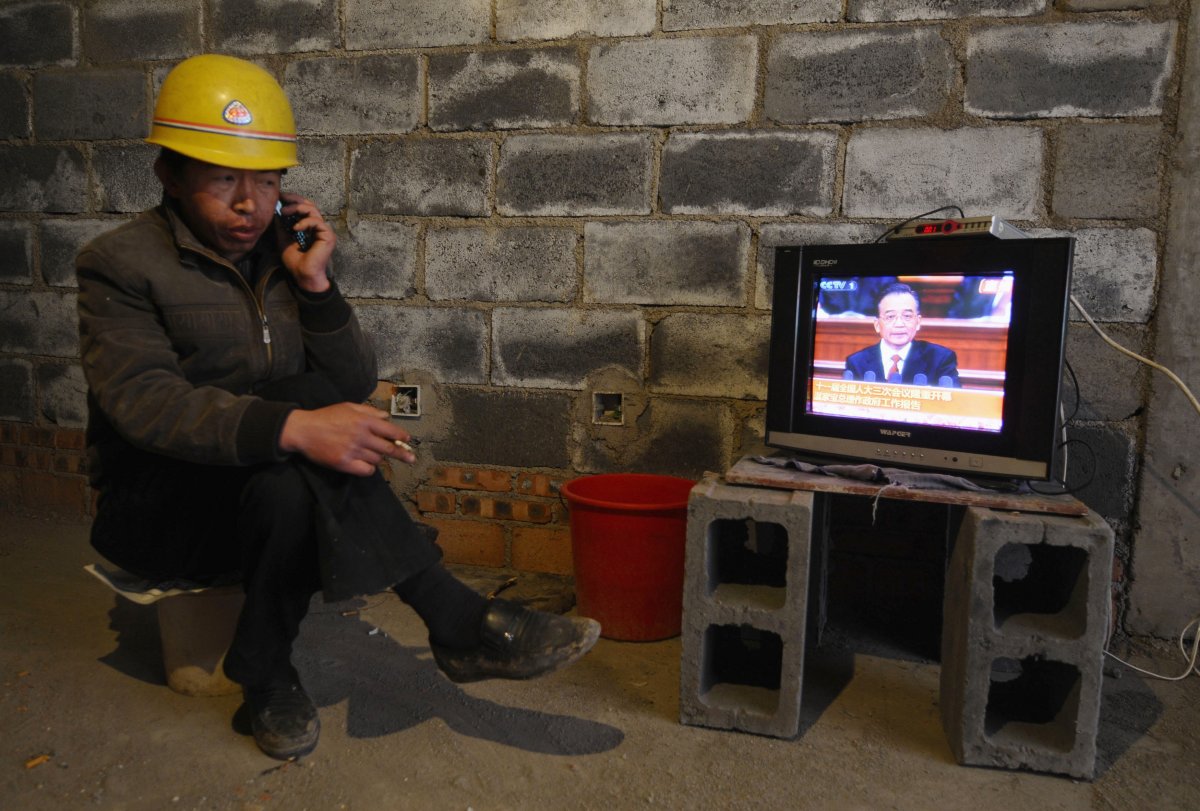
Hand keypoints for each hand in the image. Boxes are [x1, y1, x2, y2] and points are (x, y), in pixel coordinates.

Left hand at [277, 192, 335, 293]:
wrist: (303, 274)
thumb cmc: (295, 261)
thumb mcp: (283, 239)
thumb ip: (281, 226)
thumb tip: (275, 212)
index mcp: (309, 227)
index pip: (304, 208)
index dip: (293, 200)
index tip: (280, 197)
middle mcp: (318, 227)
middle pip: (310, 204)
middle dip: (295, 199)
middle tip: (282, 198)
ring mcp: (324, 230)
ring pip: (313, 210)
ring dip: (297, 208)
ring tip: (285, 212)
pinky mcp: (328, 235)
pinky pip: (316, 221)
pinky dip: (305, 222)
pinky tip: (295, 228)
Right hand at [279, 402, 415, 475]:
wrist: (304, 430)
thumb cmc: (326, 416)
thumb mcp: (348, 407)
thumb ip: (369, 411)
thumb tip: (386, 416)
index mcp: (364, 420)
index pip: (390, 430)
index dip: (401, 436)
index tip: (407, 441)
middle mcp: (361, 435)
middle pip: (388, 448)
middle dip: (402, 454)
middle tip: (411, 459)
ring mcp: (353, 450)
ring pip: (377, 459)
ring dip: (378, 458)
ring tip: (369, 453)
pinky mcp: (344, 463)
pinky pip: (366, 470)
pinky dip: (369, 469)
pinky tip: (365, 464)